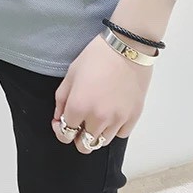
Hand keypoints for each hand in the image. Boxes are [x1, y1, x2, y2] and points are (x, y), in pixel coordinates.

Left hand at [51, 33, 153, 152]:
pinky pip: (120, 134)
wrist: (127, 47)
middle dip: (77, 137)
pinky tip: (112, 113)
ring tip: (96, 117)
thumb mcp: (71, 72)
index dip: (60, 130)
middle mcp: (98, 118)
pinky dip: (114, 128)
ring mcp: (118, 120)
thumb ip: (61, 98)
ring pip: (102, 142)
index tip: (61, 121)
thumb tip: (59, 118)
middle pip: (84, 145)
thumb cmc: (96, 55)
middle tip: (78, 123)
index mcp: (79, 106)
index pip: (65, 134)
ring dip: (95, 134)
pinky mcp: (134, 117)